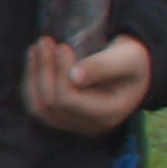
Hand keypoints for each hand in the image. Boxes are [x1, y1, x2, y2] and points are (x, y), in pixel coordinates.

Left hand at [22, 32, 153, 135]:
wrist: (135, 70)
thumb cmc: (133, 61)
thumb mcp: (126, 58)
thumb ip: (103, 66)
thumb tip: (74, 75)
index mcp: (109, 113)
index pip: (69, 99)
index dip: (59, 72)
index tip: (61, 46)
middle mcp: (91, 126)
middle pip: (52, 103)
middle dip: (44, 70)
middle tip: (45, 40)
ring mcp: (75, 125)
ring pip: (40, 108)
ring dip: (34, 76)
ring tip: (36, 48)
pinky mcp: (64, 119)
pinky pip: (37, 107)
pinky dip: (31, 84)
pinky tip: (34, 60)